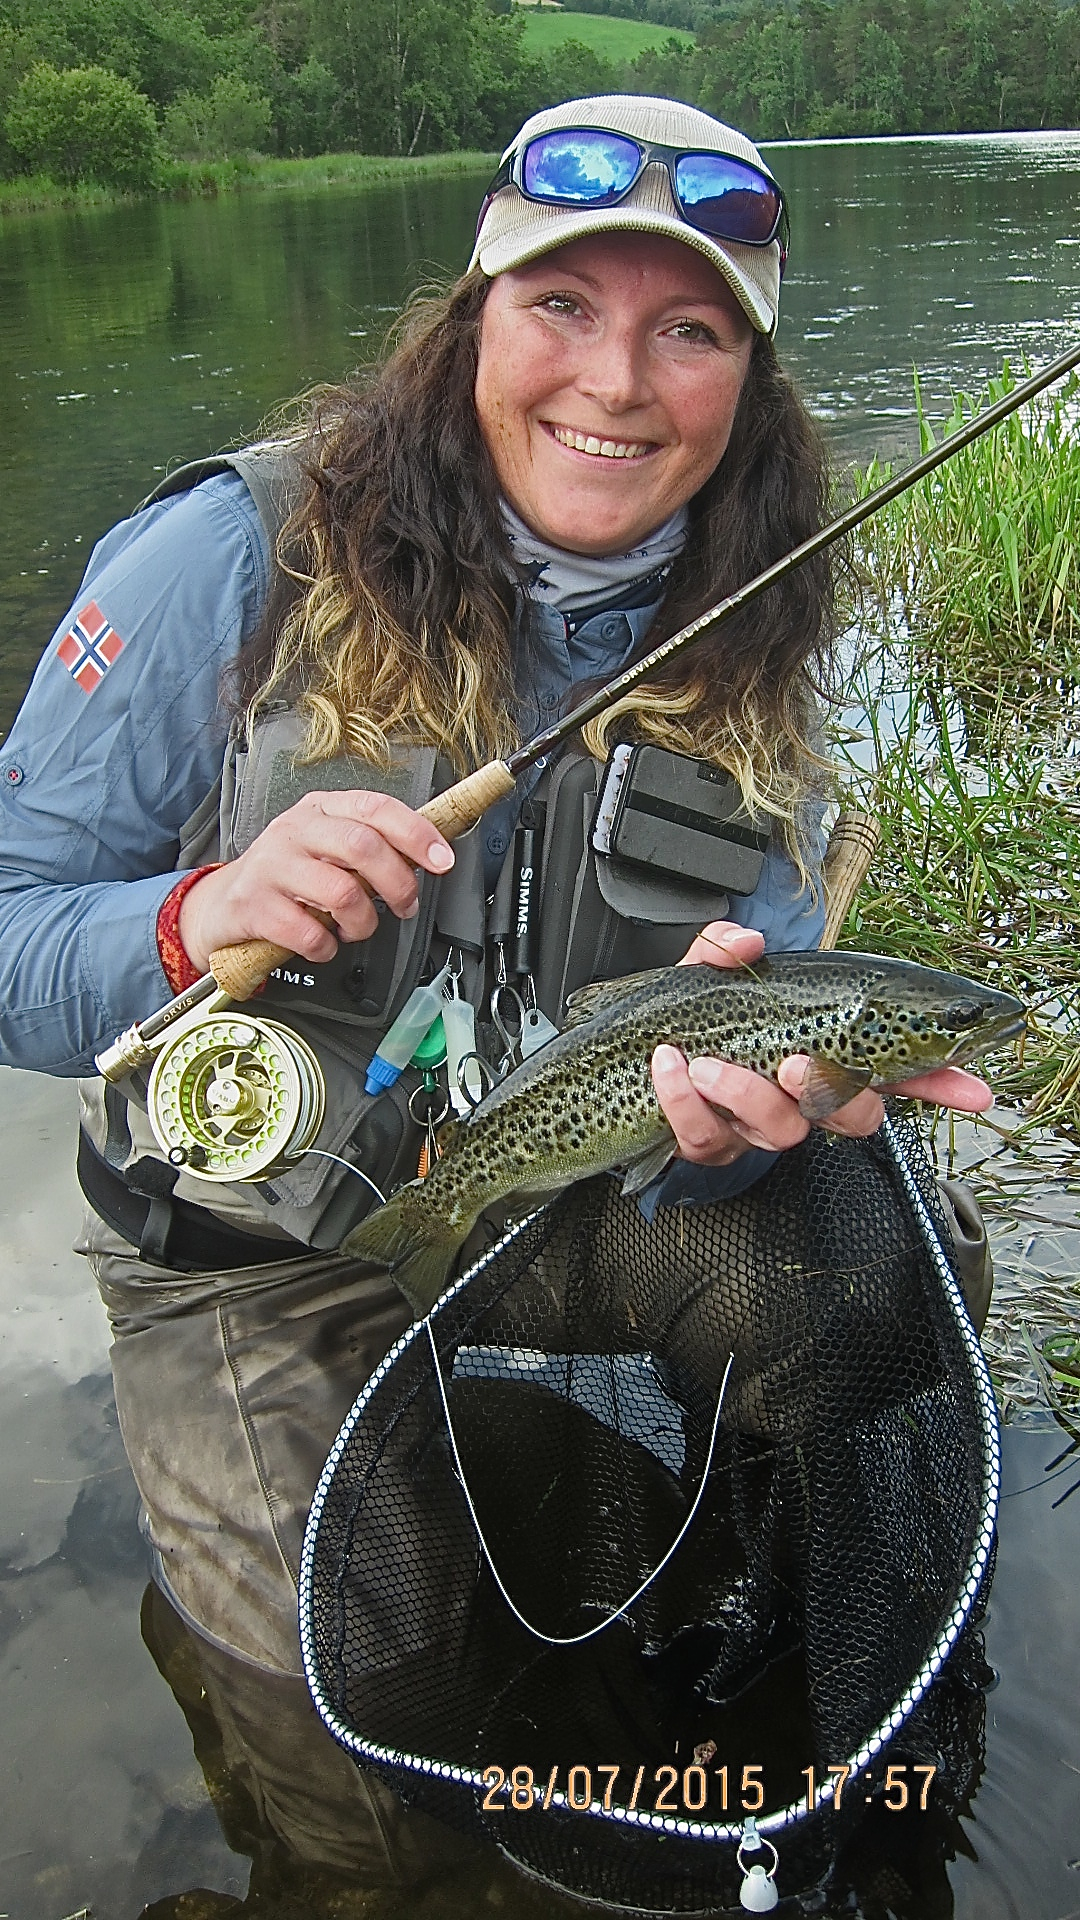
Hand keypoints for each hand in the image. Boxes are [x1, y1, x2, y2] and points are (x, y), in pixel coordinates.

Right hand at [177, 790, 453, 972]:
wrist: (221, 906)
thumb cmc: (287, 877)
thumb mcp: (326, 848)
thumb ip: (370, 848)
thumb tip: (427, 858)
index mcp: (321, 810)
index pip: (376, 808)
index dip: (416, 833)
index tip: (442, 860)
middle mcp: (295, 830)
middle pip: (362, 847)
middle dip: (397, 883)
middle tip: (404, 907)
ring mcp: (272, 866)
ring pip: (341, 892)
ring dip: (362, 922)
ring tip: (356, 929)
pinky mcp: (254, 905)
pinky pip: (308, 932)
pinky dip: (326, 947)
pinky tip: (322, 944)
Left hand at [650, 921, 992, 1168]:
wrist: (617, 1065)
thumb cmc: (681, 1022)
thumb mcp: (703, 977)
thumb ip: (726, 951)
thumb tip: (747, 940)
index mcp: (816, 1054)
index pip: (892, 1073)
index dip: (937, 1081)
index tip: (973, 1089)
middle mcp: (796, 1098)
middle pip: (852, 1116)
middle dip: (831, 1093)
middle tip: (794, 1066)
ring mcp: (754, 1127)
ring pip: (778, 1130)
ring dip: (741, 1092)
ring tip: (701, 1062)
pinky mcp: (708, 1146)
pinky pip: (706, 1138)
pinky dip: (683, 1098)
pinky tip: (667, 1068)